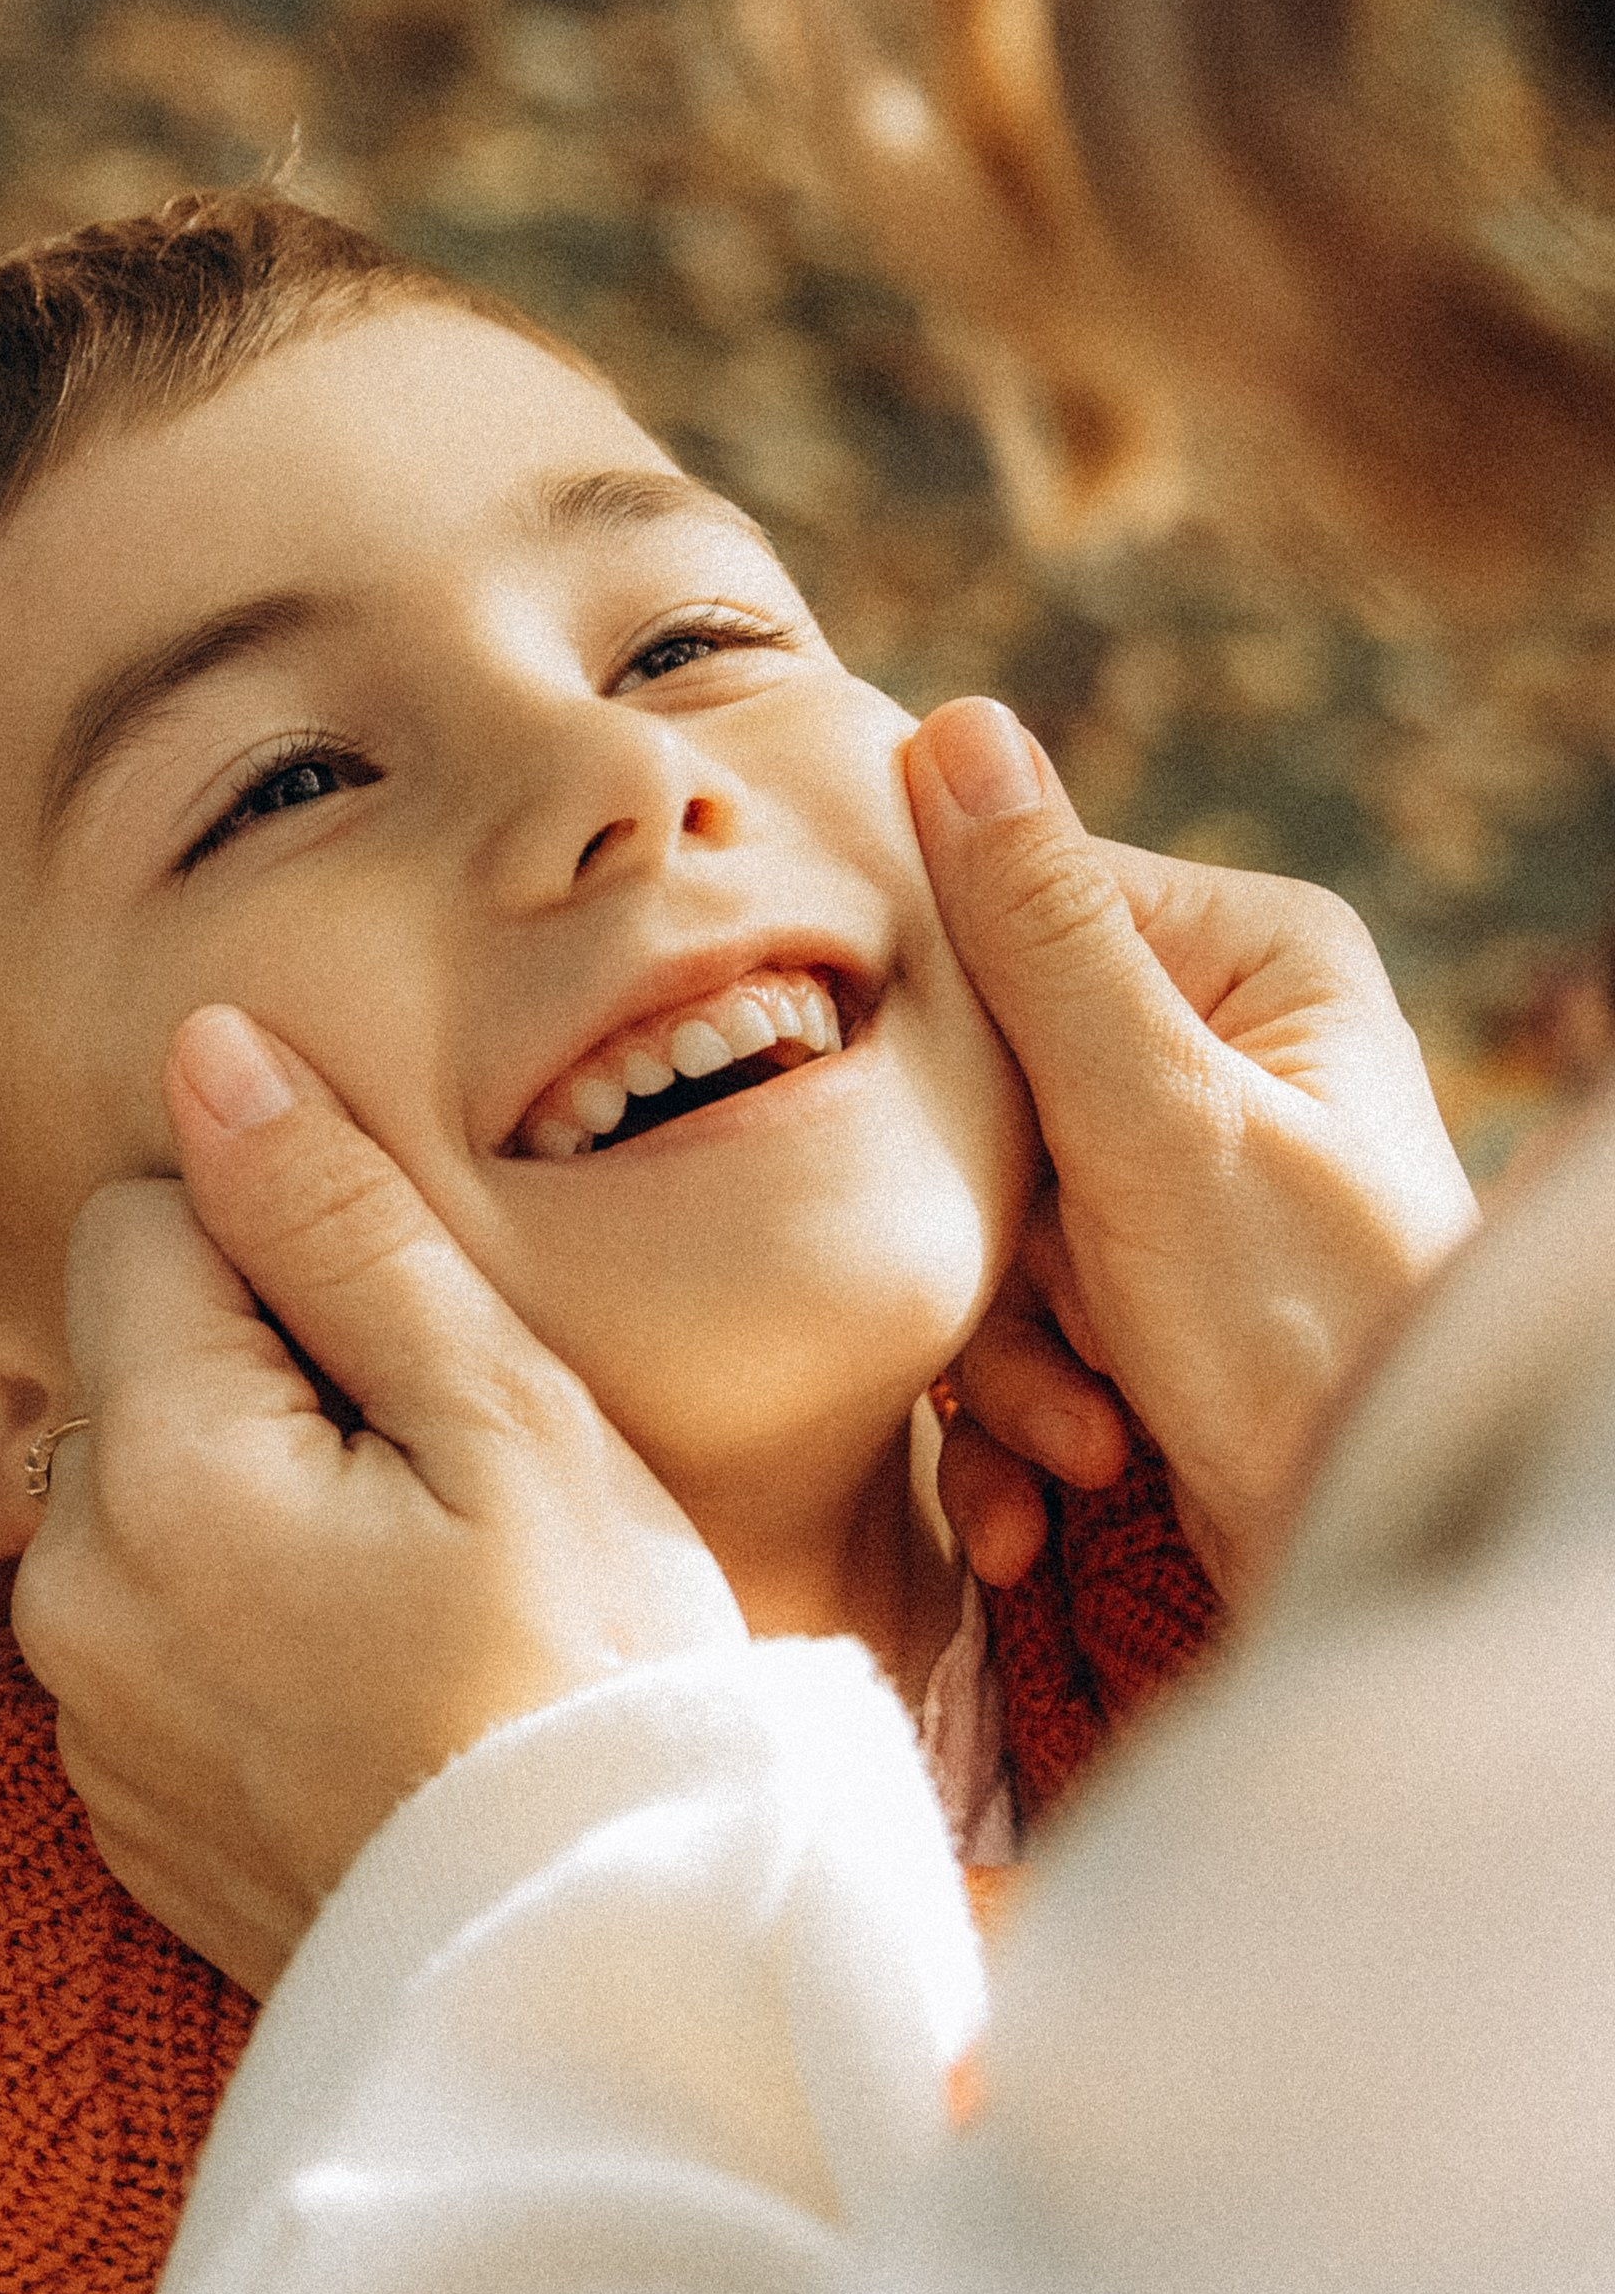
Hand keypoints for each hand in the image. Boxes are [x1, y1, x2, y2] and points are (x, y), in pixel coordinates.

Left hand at [10, 1005, 746, 1995]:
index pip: (145, 1217)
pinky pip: (157, 1629)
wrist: (606, 1998)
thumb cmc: (598, 1687)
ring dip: (261, 1499)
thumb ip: (338, 1221)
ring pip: (150, 1492)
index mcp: (149, 1471)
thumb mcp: (506, 1419)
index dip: (295, 1248)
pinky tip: (386, 1691)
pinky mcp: (123, 1804)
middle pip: (139, 1357)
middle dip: (271, 1371)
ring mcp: (83, 1715)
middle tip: (448, 1492)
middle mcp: (63, 1593)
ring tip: (429, 1602)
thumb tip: (207, 1051)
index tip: (420, 1364)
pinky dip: (249, 1625)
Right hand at [908, 699, 1478, 1604]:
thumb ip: (1042, 936)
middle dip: (995, 1244)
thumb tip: (956, 727)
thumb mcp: (1159, 1122)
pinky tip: (1054, 1493)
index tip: (941, 1138)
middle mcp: (1214, 1049)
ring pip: (980, 1218)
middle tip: (1063, 1321)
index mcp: (1251, 958)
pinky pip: (1004, 1320)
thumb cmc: (1309, 1341)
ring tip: (1088, 1435)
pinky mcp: (1135, 1296)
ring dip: (1006, 1355)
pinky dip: (1014, 1419)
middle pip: (982, 1086)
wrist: (1352, 1566)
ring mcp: (1171, 1178)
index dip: (952, 1034)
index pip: (1018, 913)